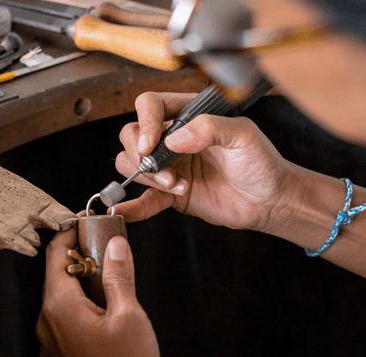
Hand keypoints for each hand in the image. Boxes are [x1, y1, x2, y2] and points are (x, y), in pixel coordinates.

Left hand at [36, 226, 159, 356]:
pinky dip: (80, 302)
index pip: (55, 254)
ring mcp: (52, 339)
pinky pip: (64, 316)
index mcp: (61, 307)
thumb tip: (115, 246)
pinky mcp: (60, 350)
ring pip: (62, 295)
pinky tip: (102, 304)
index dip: (69, 232)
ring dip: (82, 280)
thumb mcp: (129, 316)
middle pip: (57, 273)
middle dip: (80, 255)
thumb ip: (119, 276)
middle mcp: (48, 322)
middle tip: (104, 245)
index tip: (86, 222)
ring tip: (109, 275)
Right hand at [115, 92, 294, 231]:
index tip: (151, 143)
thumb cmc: (261, 163)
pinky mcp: (171, 193)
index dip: (145, 122)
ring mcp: (170, 166)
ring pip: (132, 164)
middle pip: (131, 134)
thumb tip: (174, 138)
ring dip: (147, 177)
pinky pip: (145, 198)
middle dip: (141, 154)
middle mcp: (174, 139)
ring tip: (176, 186)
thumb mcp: (243, 136)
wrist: (270, 200)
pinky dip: (134, 205)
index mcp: (189, 116)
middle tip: (163, 169)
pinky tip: (126, 211)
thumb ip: (210, 128)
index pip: (150, 105)